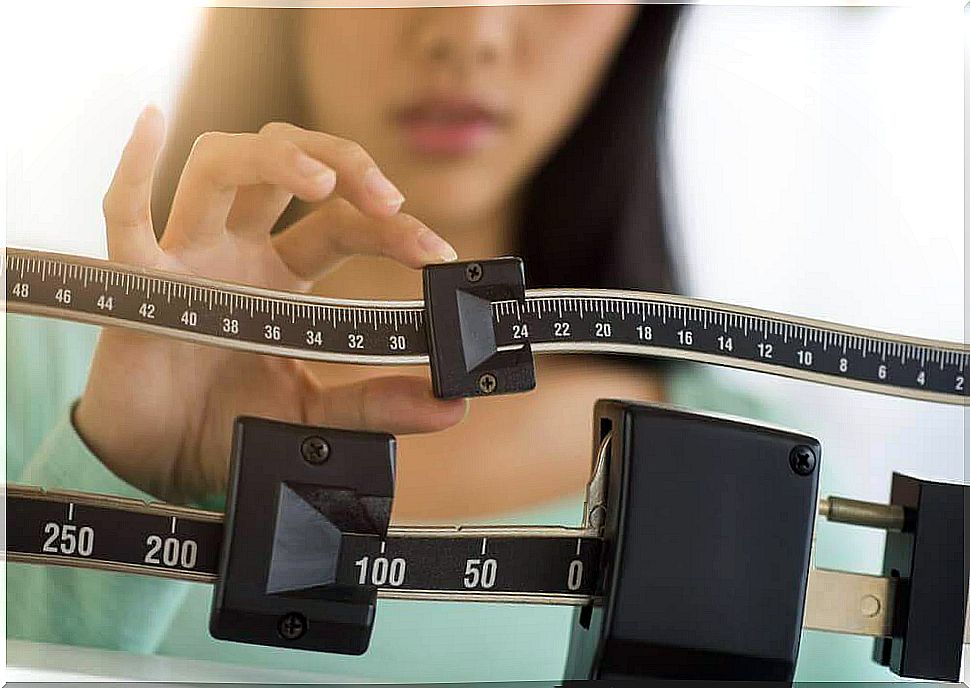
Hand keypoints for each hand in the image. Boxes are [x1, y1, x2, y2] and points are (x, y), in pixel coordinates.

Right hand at [75, 106, 465, 503]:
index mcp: (281, 275)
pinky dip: (132, 169)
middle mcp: (236, 251)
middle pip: (286, 166)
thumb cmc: (231, 425)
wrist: (163, 465)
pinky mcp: (139, 283)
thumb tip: (448, 405)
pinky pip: (124, 216)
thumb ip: (376, 406)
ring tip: (321, 182)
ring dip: (273, 157)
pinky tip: (151, 124)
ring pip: (220, 165)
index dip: (392, 229)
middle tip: (389, 200)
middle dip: (343, 164)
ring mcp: (188, 257)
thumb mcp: (317, 416)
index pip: (341, 224)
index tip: (438, 253)